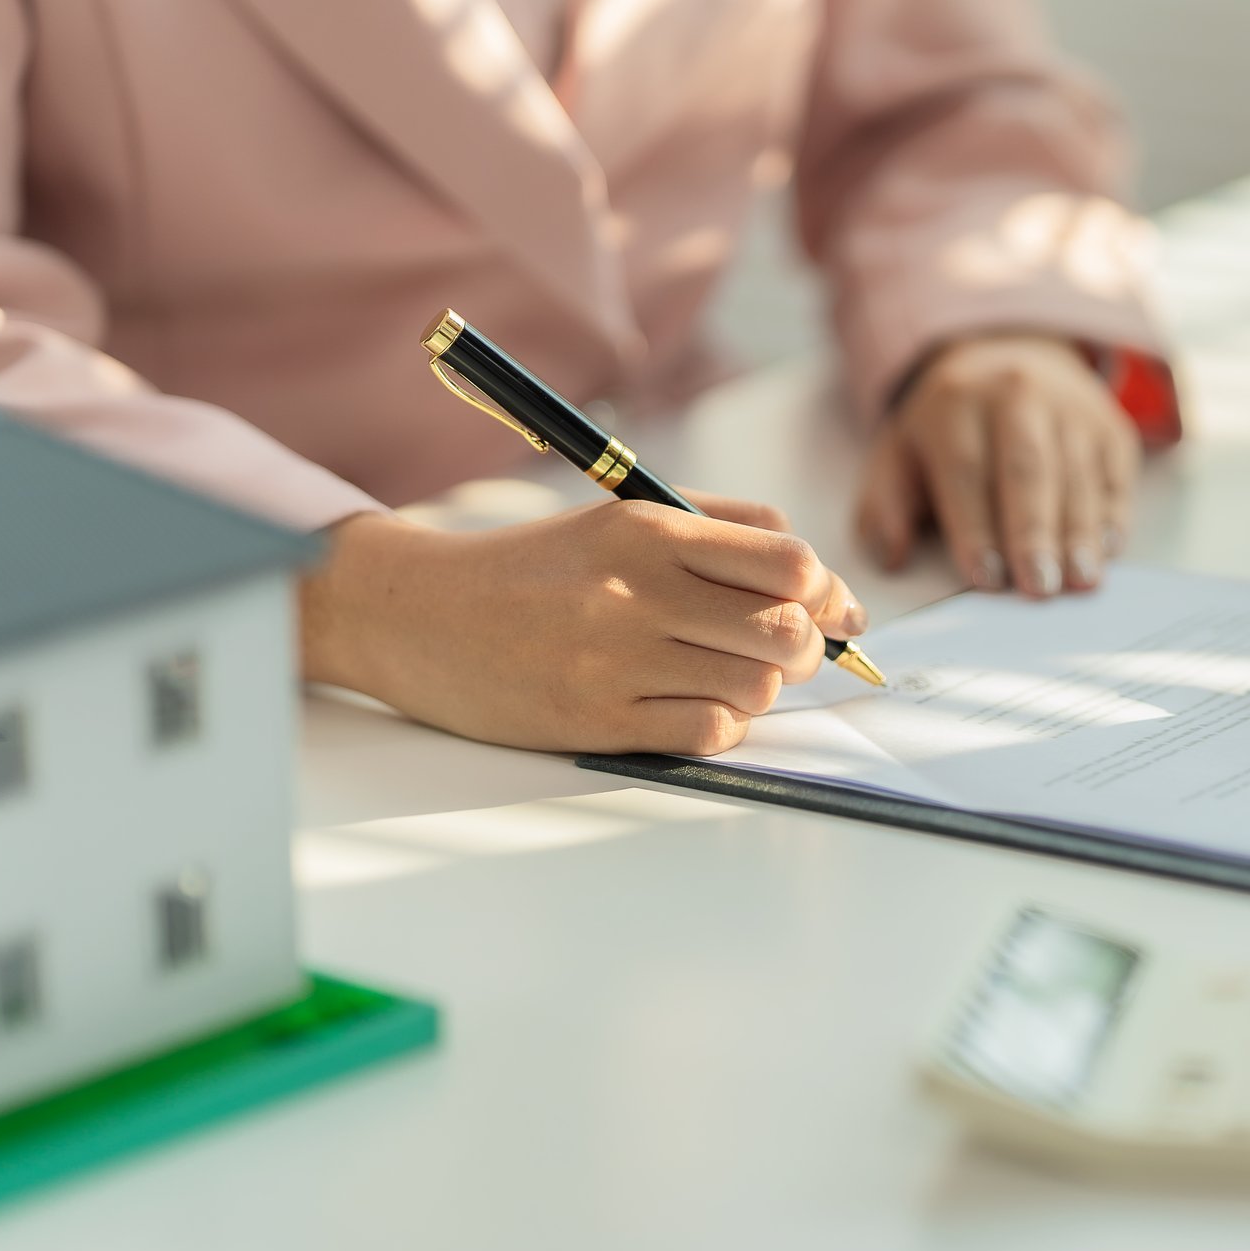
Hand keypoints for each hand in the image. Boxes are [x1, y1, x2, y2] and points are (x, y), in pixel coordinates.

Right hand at [298, 492, 867, 754]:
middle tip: (784, 651)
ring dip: (759, 690)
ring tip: (725, 676)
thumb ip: (724, 528)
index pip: (790, 561)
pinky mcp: (596, 720)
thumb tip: (826, 584)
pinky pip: (707, 734)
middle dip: (806, 647)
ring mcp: (615, 659)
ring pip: (755, 688)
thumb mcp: (623, 517)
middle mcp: (636, 590)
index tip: (829, 608)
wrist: (420, 615)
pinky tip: (691, 707)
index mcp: (649, 529)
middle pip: (786, 630)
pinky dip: (719, 726)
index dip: (827, 591)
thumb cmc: (537, 569)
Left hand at [857, 332, 1138, 597]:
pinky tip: (1108, 550)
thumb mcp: (900, 453)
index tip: (985, 578)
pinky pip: (1114, 471)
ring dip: (1080, 531)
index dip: (975, 527)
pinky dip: (1114, 512)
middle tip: (1040, 586)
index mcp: (955, 403)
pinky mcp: (1109, 424)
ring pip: (1076, 473)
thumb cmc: (950, 429)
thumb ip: (885, 507)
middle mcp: (1016, 394)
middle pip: (1026, 468)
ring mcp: (1069, 406)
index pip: (965, 469)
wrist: (1008, 359)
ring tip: (1080, 579)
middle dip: (1034, 532)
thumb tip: (890, 556)